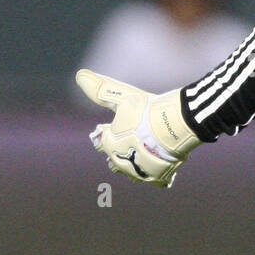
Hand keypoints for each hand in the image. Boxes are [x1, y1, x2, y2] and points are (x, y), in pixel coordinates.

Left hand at [76, 69, 204, 186]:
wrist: (175, 125)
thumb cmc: (146, 110)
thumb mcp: (121, 96)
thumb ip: (99, 89)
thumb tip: (79, 74)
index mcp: (109, 145)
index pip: (100, 142)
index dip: (107, 132)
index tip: (115, 125)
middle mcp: (120, 163)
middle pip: (114, 160)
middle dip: (119, 149)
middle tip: (132, 137)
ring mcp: (139, 173)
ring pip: (131, 171)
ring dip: (134, 162)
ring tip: (145, 149)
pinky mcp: (158, 178)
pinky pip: (154, 180)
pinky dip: (155, 173)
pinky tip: (160, 164)